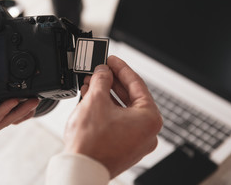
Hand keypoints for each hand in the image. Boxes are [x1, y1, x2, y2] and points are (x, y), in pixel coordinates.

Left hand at [0, 67, 38, 144]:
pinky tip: (11, 103)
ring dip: (18, 111)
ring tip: (31, 101)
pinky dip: (2, 113)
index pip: (4, 108)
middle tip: (37, 99)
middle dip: (25, 109)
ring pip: (3, 121)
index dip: (19, 103)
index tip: (32, 94)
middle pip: (8, 116)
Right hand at [64, 55, 161, 177]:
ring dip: (106, 95)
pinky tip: (92, 100)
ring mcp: (136, 141)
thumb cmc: (92, 143)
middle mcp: (147, 132)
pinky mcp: (123, 147)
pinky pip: (117, 121)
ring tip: (92, 84)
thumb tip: (103, 71)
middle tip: (101, 70)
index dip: (122, 68)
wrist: (80, 169)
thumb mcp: (96, 100)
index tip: (112, 60)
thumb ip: (102, 80)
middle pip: (130, 97)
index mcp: (149, 119)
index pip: (137, 84)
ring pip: (122, 109)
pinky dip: (106, 109)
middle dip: (111, 82)